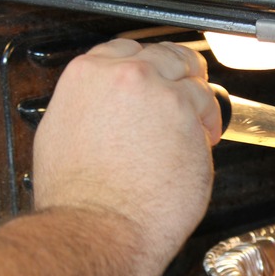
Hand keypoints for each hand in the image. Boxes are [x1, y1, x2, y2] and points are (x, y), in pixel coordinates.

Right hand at [32, 39, 220, 267]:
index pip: (128, 50)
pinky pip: (211, 108)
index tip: (158, 78)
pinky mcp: (189, 115)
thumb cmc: (80, 197)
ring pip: (193, 81)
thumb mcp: (63, 133)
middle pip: (167, 56)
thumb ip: (91, 107)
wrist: (102, 225)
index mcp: (88, 76)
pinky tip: (204, 141)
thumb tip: (107, 109)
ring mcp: (161, 94)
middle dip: (182, 74)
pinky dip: (211, 123)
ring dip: (200, 101)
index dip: (149, 66)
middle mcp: (126, 76)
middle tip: (190, 91)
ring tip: (200, 125)